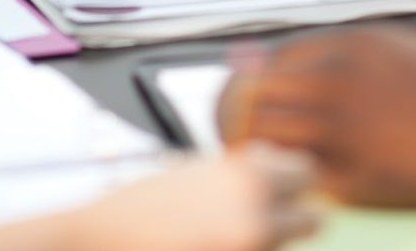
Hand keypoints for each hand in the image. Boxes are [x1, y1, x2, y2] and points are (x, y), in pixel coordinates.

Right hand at [59, 148, 317, 250]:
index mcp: (246, 175)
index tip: (282, 186)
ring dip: (270, 239)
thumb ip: (240, 173)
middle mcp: (256, 213)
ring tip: (225, 232)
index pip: (306, 172)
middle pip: (313, 218)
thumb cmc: (141, 207)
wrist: (102, 241)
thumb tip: (277, 173)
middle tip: (266, 218)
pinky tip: (215, 242)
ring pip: (286, 244)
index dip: (292, 180)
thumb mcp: (197, 173)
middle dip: (295, 217)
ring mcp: (250, 247)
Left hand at [219, 29, 415, 207]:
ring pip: (265, 133)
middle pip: (256, 95)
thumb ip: (334, 50)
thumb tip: (275, 58)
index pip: (270, 62)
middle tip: (228, 130)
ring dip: (249, 145)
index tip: (244, 98)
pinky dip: (281, 175)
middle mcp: (335, 84)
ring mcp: (341, 130)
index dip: (251, 84)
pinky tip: (280, 180)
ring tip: (245, 157)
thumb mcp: (388, 46)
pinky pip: (295, 173)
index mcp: (344, 49)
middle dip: (236, 113)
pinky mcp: (350, 173)